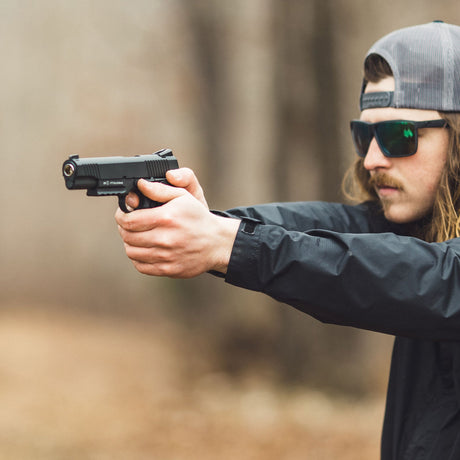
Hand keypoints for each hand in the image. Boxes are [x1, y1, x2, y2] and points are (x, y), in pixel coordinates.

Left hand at [115, 171, 239, 277]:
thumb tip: (140, 185)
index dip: (121, 216)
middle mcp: (165, 239)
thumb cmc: (199, 219)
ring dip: (130, 243)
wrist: (217, 243)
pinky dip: (138, 258)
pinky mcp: (168, 269)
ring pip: (131, 252)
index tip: (123, 214)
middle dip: (124, 229)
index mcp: (166, 218)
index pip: (129, 220)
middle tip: (129, 225)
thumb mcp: (183, 196)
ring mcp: (166, 256)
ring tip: (137, 237)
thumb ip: (159, 189)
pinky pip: (141, 266)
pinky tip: (145, 249)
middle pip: (127, 236)